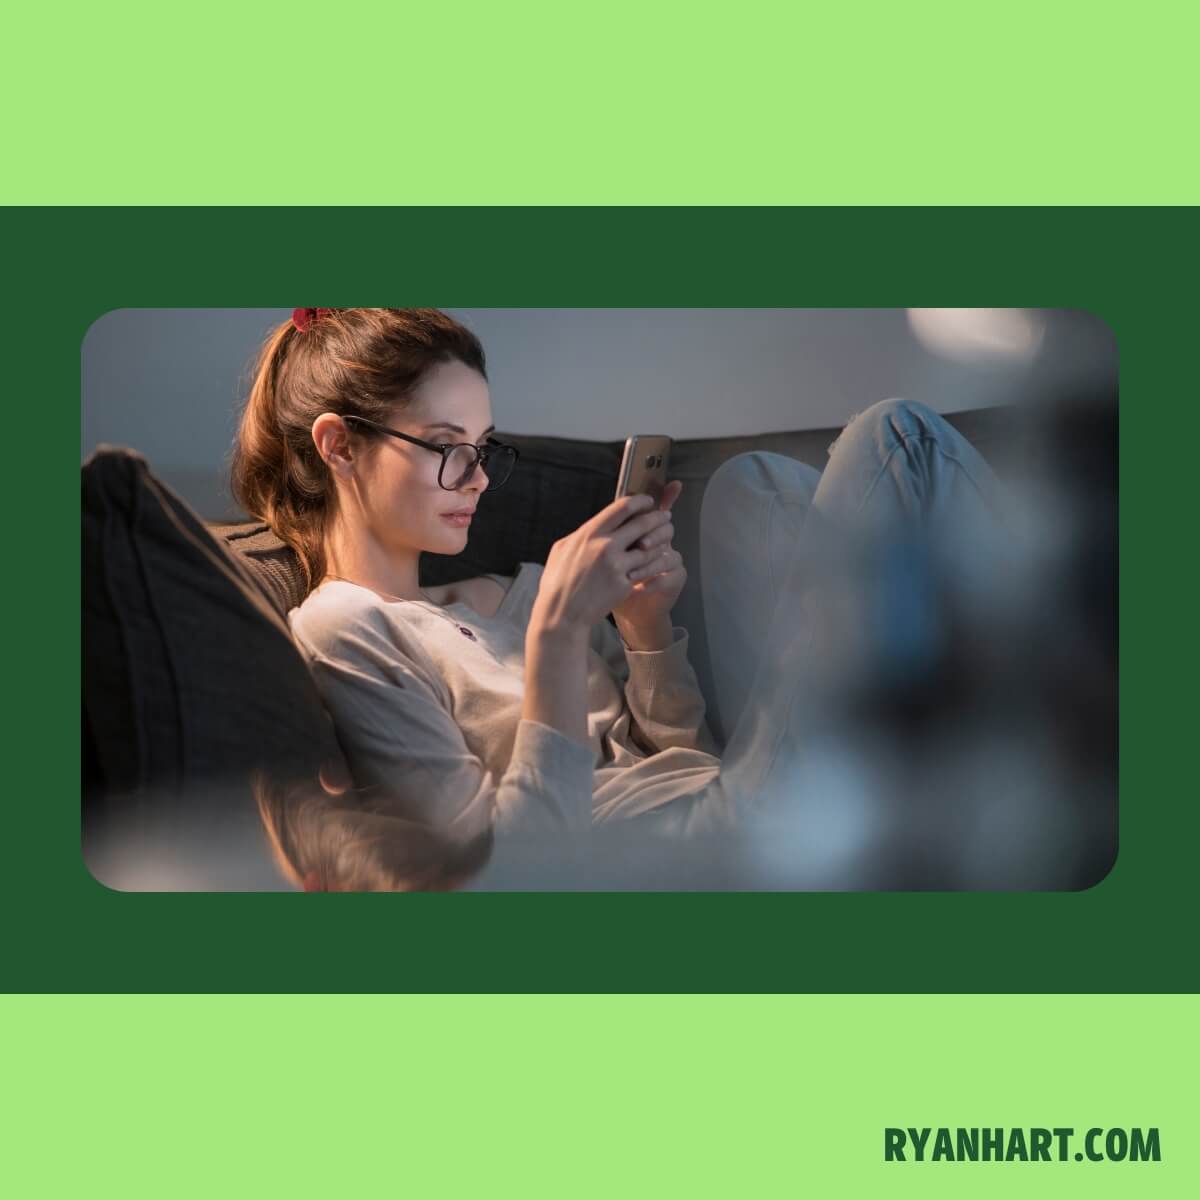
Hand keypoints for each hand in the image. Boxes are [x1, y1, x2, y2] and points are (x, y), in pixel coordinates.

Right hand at [531, 490, 677, 635]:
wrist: (561, 614)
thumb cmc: (557, 582)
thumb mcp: (562, 549)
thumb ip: (582, 534)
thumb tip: (595, 525)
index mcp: (590, 533)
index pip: (622, 507)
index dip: (640, 501)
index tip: (648, 502)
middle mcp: (606, 546)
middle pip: (642, 523)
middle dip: (658, 518)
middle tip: (666, 517)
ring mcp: (617, 566)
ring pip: (649, 547)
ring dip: (660, 541)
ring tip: (665, 539)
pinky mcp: (624, 584)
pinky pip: (646, 570)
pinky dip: (654, 564)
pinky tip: (658, 561)